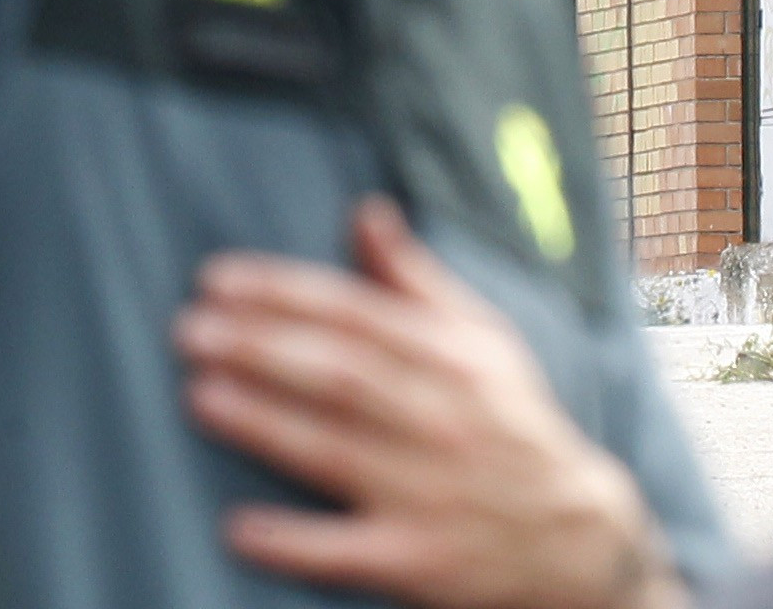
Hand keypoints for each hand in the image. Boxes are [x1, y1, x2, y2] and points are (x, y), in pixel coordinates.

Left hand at [173, 199, 682, 608]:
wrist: (582, 542)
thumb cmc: (511, 425)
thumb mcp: (483, 343)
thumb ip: (415, 279)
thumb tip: (365, 210)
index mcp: (455, 362)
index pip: (359, 316)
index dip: (285, 293)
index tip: (217, 279)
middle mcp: (445, 423)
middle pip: (343, 377)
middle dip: (262, 349)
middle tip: (190, 329)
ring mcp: (432, 495)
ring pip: (339, 453)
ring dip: (267, 424)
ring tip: (201, 395)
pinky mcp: (422, 561)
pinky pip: (352, 553)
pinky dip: (297, 543)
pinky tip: (241, 528)